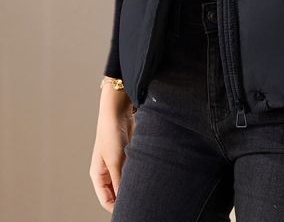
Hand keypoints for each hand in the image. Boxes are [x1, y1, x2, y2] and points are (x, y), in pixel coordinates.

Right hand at [89, 85, 135, 212]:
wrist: (118, 112)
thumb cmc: (111, 134)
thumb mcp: (115, 161)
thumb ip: (119, 182)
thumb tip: (125, 200)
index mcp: (98, 176)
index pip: (106, 200)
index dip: (117, 208)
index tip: (131, 210)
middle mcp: (107, 172)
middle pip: (116, 193)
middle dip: (127, 197)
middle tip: (141, 200)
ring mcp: (118, 164)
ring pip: (126, 182)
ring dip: (133, 184)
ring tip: (144, 187)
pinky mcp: (127, 156)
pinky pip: (132, 171)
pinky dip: (138, 174)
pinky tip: (146, 175)